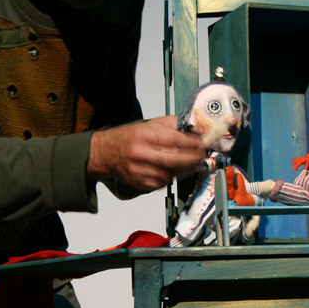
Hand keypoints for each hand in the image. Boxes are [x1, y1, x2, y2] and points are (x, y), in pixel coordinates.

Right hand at [87, 116, 204, 191]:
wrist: (106, 153)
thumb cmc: (130, 138)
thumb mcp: (149, 124)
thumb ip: (172, 124)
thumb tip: (194, 128)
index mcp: (143, 135)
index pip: (174, 140)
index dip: (192, 143)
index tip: (202, 143)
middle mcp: (140, 153)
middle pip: (175, 159)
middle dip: (193, 158)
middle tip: (202, 156)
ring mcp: (139, 170)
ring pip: (171, 173)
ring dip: (186, 169)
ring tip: (193, 163)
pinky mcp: (140, 183)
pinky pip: (163, 183)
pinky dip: (173, 177)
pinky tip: (176, 171)